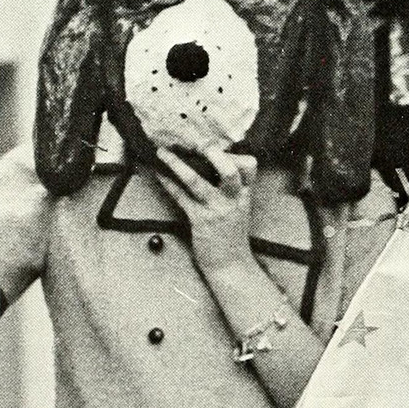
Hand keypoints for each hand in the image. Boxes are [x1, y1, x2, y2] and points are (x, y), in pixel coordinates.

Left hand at [155, 147, 257, 275]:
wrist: (231, 264)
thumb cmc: (232, 235)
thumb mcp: (239, 209)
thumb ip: (232, 190)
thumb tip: (211, 166)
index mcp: (245, 195)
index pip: (249, 166)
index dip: (235, 154)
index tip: (216, 147)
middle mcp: (234, 200)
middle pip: (230, 170)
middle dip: (213, 153)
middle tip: (196, 143)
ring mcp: (217, 210)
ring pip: (197, 181)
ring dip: (177, 164)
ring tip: (163, 152)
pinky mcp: (200, 221)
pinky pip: (181, 197)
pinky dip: (168, 184)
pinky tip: (159, 175)